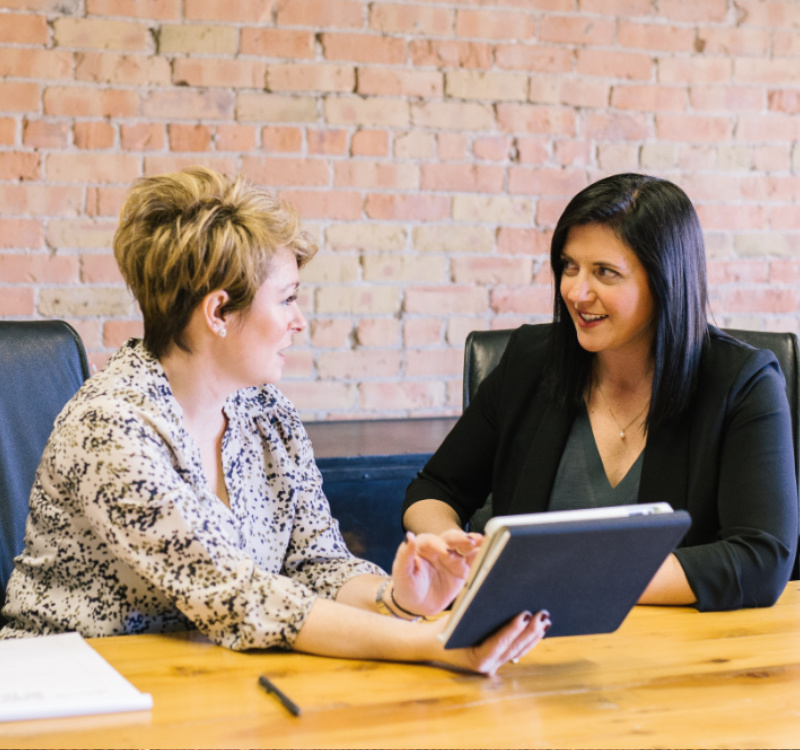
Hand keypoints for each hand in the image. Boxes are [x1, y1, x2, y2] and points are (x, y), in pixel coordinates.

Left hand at [391, 530, 482, 617]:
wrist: (417, 605)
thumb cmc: (406, 587)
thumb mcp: (402, 573)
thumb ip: (405, 555)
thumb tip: (409, 536)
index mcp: (423, 546)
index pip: (432, 540)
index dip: (439, 545)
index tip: (445, 552)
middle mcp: (440, 548)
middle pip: (451, 539)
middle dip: (461, 539)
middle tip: (470, 541)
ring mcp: (453, 558)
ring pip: (465, 547)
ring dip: (474, 543)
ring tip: (484, 541)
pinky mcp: (463, 568)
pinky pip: (473, 560)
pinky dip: (482, 555)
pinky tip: (491, 551)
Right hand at [431, 609, 551, 675]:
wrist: (432, 645)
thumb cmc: (442, 630)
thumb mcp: (455, 621)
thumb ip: (475, 614)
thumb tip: (496, 597)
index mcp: (476, 659)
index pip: (499, 643)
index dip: (513, 629)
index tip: (526, 614)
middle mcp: (488, 667)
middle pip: (514, 648)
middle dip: (530, 631)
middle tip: (542, 614)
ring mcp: (494, 665)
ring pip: (519, 650)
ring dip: (533, 635)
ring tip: (545, 620)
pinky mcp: (498, 660)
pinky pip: (516, 651)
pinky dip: (528, 640)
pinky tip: (539, 630)